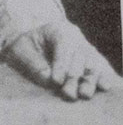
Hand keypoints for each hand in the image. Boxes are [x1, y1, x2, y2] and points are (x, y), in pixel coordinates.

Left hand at [5, 21, 119, 99]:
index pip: (64, 45)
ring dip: (90, 80)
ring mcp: (86, 48)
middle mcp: (75, 37)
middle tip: (68, 93)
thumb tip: (49, 80)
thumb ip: (33, 64)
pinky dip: (103, 77)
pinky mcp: (92, 61)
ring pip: (93, 63)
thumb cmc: (23, 48)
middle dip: (74, 76)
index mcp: (57, 29)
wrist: (30, 47)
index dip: (61, 64)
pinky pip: (102, 67)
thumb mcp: (20, 51)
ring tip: (84, 94)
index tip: (56, 81)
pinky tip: (103, 87)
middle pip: (80, 55)